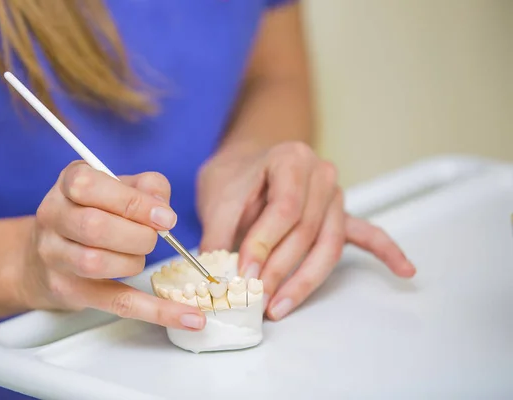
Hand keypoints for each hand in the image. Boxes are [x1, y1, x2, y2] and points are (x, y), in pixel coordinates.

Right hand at [18, 161, 205, 330]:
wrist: (45, 255)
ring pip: (96, 263)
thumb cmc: (92, 212)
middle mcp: (53, 216)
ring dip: (133, 262)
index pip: (89, 186)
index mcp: (68, 183)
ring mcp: (54, 256)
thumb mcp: (118, 188)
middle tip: (155, 237)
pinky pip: (117, 303)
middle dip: (138, 235)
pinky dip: (157, 311)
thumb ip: (147, 187)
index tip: (165, 217)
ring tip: (139, 257)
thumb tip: (164, 210)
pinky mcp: (69, 290)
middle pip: (93, 226)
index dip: (132, 202)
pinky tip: (189, 317)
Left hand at [197, 141, 415, 319]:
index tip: (245, 273)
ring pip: (328, 245)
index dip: (265, 244)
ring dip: (305, 279)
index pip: (285, 209)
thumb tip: (216, 276)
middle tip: (256, 299)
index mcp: (291, 160)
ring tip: (282, 306)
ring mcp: (334, 197)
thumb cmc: (234, 179)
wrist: (245, 164)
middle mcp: (320, 175)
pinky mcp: (339, 216)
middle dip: (280, 270)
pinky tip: (404, 270)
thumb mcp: (218, 198)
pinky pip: (366, 234)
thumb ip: (217, 234)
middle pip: (307, 231)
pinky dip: (386, 252)